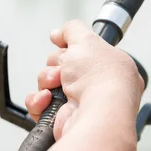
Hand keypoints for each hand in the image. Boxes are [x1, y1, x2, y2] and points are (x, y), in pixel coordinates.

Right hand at [26, 20, 142, 139]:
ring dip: (46, 80)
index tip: (66, 46)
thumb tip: (58, 33)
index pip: (84, 53)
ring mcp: (80, 106)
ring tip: (57, 84)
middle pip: (63, 66)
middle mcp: (98, 89)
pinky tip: (47, 99)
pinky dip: (39, 100)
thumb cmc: (101, 80)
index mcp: (111, 70)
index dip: (72, 49)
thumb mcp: (87, 40)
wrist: (96, 114)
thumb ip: (72, 29)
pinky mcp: (62, 120)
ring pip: (49, 84)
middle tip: (65, 69)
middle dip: (57, 64)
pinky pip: (40, 105)